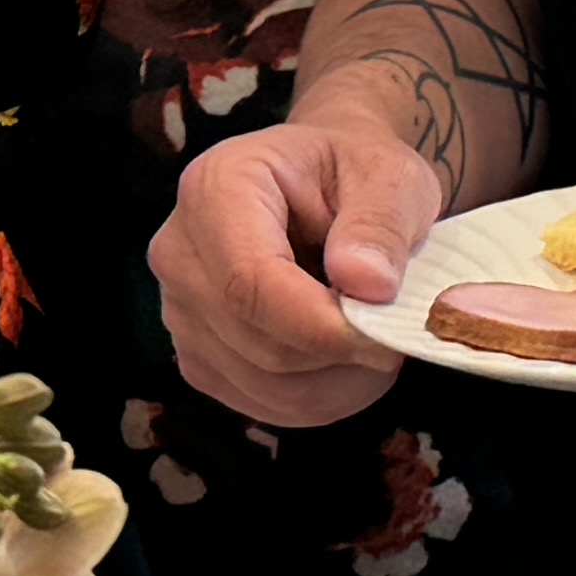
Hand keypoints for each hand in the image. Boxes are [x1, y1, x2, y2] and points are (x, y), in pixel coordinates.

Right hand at [150, 116, 447, 429]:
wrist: (326, 185)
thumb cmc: (354, 173)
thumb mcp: (389, 177)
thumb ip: (380, 225)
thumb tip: (367, 285)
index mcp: (215, 188)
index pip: (251, 283)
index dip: (322, 325)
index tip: (387, 336)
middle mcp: (180, 252)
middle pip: (257, 342)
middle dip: (338, 352)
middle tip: (395, 330)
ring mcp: (180, 311)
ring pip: (264, 383)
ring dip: (337, 379)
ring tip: (375, 337)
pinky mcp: (198, 357)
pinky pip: (262, 403)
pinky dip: (320, 396)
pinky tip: (346, 358)